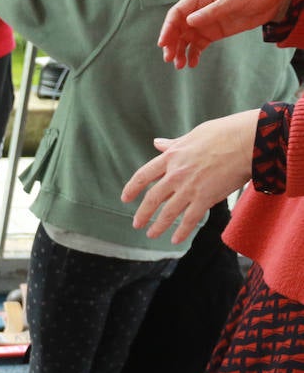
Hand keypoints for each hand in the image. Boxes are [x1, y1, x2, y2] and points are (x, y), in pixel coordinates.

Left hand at [121, 109, 256, 243]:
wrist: (248, 140)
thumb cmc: (225, 132)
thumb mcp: (194, 134)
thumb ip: (174, 143)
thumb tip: (157, 143)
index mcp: (171, 156)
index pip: (143, 175)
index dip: (132, 188)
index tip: (125, 198)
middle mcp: (176, 174)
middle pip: (152, 198)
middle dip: (143, 213)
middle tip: (136, 224)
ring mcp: (189, 187)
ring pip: (168, 212)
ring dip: (158, 226)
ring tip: (151, 234)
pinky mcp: (205, 198)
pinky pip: (190, 219)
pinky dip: (181, 231)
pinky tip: (175, 240)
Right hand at [159, 0, 293, 67]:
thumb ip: (213, 11)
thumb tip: (190, 22)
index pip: (177, 13)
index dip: (168, 28)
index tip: (163, 44)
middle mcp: (199, 9)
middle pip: (178, 28)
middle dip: (172, 44)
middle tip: (170, 59)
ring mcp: (206, 22)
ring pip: (186, 39)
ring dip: (180, 52)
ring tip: (180, 65)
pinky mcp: (214, 32)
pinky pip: (199, 45)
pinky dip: (194, 55)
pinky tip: (192, 63)